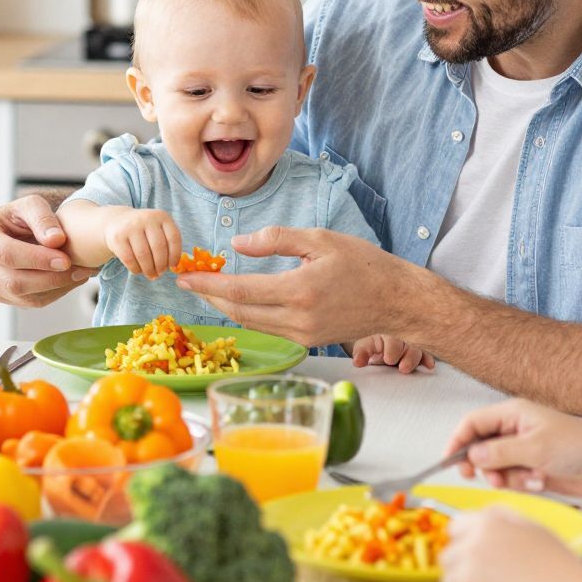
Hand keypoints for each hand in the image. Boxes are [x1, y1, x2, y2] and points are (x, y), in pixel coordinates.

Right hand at [0, 196, 94, 307]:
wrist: (16, 232)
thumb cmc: (20, 216)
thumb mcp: (30, 205)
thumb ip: (43, 218)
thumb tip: (56, 240)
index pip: (7, 254)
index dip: (37, 259)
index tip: (66, 259)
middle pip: (13, 281)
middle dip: (50, 278)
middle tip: (80, 269)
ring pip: (24, 296)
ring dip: (57, 287)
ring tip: (81, 273)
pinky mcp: (1, 296)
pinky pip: (30, 302)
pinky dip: (55, 293)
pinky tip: (71, 279)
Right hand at [105, 209, 181, 277]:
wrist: (117, 221)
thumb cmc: (144, 231)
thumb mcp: (158, 230)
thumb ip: (168, 245)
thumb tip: (173, 268)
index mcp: (162, 216)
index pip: (173, 238)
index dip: (175, 255)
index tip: (173, 266)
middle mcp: (147, 218)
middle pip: (159, 248)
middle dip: (161, 265)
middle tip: (160, 273)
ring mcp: (131, 227)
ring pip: (143, 255)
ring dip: (149, 270)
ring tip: (150, 274)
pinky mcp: (117, 237)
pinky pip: (129, 259)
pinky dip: (136, 269)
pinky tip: (138, 270)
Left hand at [175, 226, 416, 346]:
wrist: (398, 301)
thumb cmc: (364, 264)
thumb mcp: (320, 239)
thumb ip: (276, 240)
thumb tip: (238, 243)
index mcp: (299, 291)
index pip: (240, 291)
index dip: (207, 285)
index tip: (184, 277)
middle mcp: (298, 319)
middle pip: (238, 312)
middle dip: (209, 297)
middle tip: (187, 281)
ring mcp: (303, 335)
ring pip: (251, 323)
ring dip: (225, 306)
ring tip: (206, 288)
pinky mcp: (308, 342)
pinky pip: (268, 328)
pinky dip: (247, 314)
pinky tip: (238, 299)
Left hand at [352, 334, 435, 372]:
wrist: (376, 348)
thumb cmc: (370, 346)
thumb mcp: (363, 347)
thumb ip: (361, 353)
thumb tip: (358, 362)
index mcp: (388, 333)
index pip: (393, 339)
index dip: (392, 349)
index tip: (388, 359)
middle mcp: (402, 337)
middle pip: (409, 344)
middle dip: (407, 356)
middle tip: (402, 368)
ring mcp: (411, 345)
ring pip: (418, 350)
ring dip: (415, 360)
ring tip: (407, 370)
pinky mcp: (417, 354)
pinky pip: (426, 355)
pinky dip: (428, 360)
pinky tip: (430, 366)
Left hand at [439, 507, 581, 581]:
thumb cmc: (558, 567)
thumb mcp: (532, 527)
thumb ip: (500, 516)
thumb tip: (476, 515)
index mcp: (485, 525)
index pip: (454, 528)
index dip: (467, 540)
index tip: (480, 553)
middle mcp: (470, 548)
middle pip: (448, 556)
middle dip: (464, 565)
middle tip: (491, 577)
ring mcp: (466, 579)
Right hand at [444, 399, 581, 497]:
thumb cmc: (580, 448)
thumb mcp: (535, 448)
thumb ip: (499, 453)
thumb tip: (472, 456)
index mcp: (514, 413)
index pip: (474, 422)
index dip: (459, 440)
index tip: (451, 460)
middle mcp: (515, 430)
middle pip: (480, 445)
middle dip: (481, 463)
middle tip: (481, 477)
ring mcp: (523, 450)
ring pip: (494, 465)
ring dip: (504, 476)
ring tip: (525, 480)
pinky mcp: (531, 468)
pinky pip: (511, 477)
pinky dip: (520, 483)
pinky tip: (539, 482)